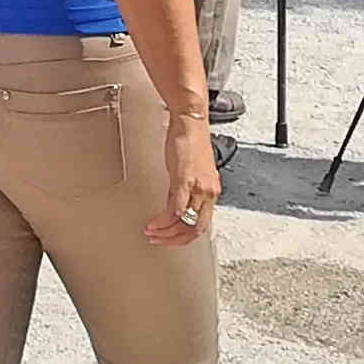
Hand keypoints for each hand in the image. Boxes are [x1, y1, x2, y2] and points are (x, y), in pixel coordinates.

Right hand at [148, 113, 222, 247]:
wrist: (191, 122)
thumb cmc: (191, 141)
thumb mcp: (190, 171)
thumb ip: (183, 191)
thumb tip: (172, 208)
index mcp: (211, 192)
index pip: (201, 226)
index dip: (183, 237)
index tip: (168, 240)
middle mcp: (208, 193)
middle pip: (194, 229)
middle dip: (174, 240)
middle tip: (158, 241)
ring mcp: (198, 187)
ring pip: (184, 222)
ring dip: (165, 232)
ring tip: (151, 233)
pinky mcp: (185, 180)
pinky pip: (176, 209)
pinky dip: (163, 220)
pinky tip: (154, 223)